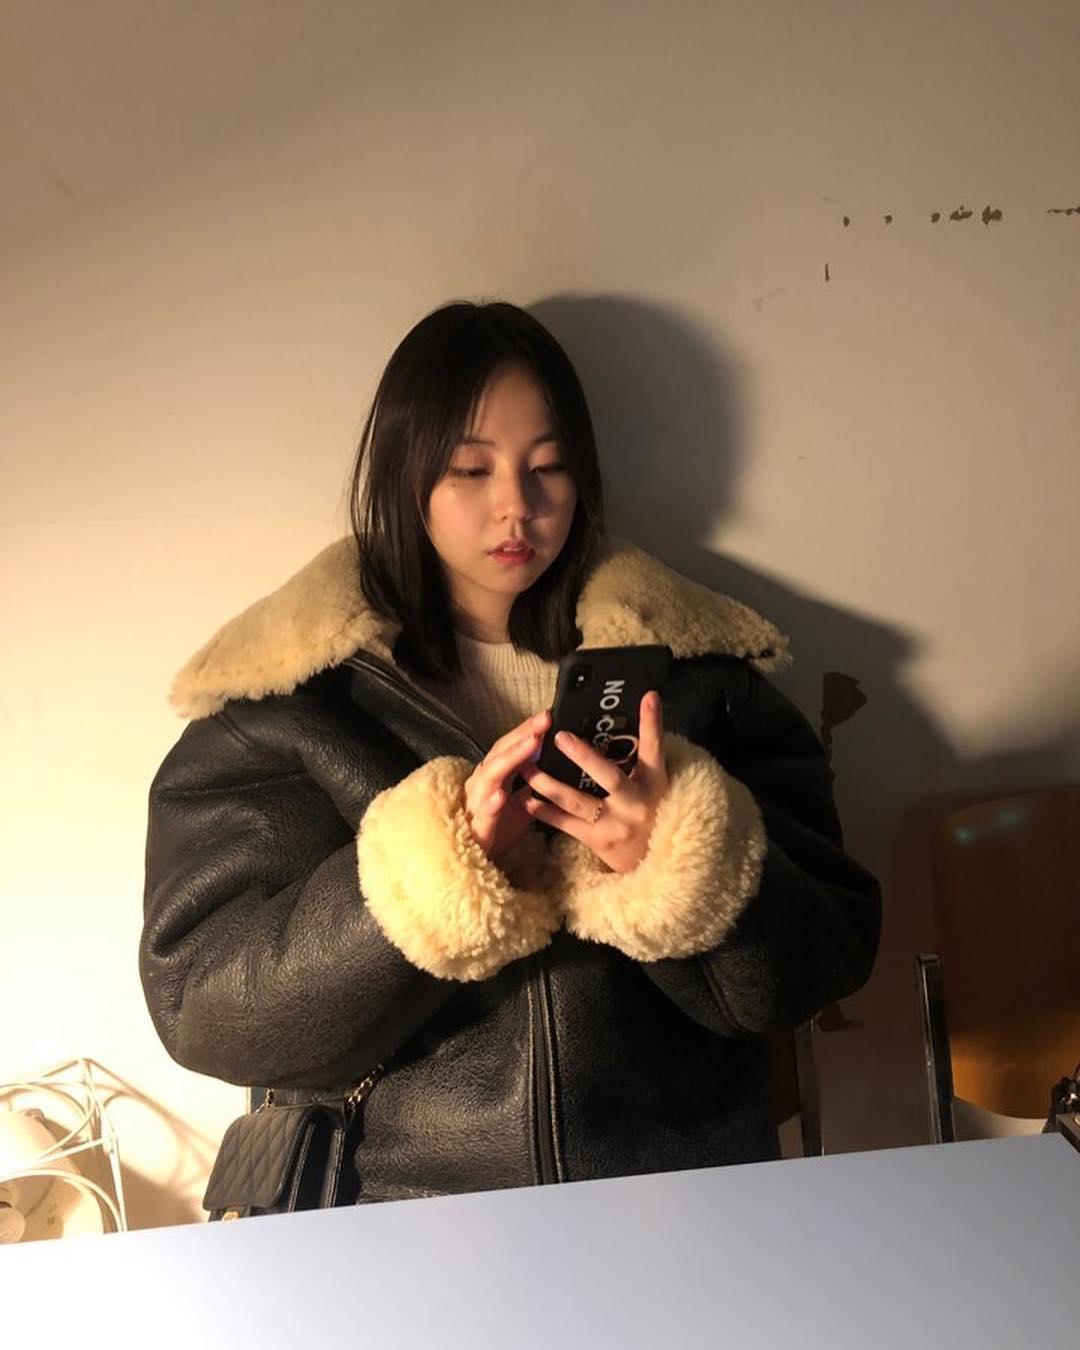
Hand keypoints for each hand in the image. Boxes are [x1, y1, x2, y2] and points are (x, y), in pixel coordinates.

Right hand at [462, 709, 551, 861]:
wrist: (472, 861)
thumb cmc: (496, 828)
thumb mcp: (522, 804)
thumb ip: (534, 785)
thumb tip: (555, 767)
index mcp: (494, 775)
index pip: (510, 746)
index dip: (527, 730)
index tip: (548, 716)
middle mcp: (482, 782)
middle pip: (501, 752)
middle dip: (523, 735)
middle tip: (544, 720)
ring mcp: (476, 802)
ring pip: (491, 774)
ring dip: (511, 758)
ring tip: (531, 744)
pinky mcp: (476, 825)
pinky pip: (483, 812)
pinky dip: (491, 802)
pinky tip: (501, 795)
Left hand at [518, 691, 667, 873]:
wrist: (654, 860)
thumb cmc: (650, 810)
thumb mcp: (654, 782)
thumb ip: (641, 753)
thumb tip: (633, 711)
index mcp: (654, 781)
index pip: (655, 747)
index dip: (653, 722)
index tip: (648, 696)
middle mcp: (635, 802)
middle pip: (608, 776)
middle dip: (583, 756)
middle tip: (559, 736)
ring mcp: (615, 823)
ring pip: (576, 801)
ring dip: (548, 783)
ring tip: (526, 767)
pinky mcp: (598, 840)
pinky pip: (566, 824)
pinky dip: (545, 812)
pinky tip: (526, 799)